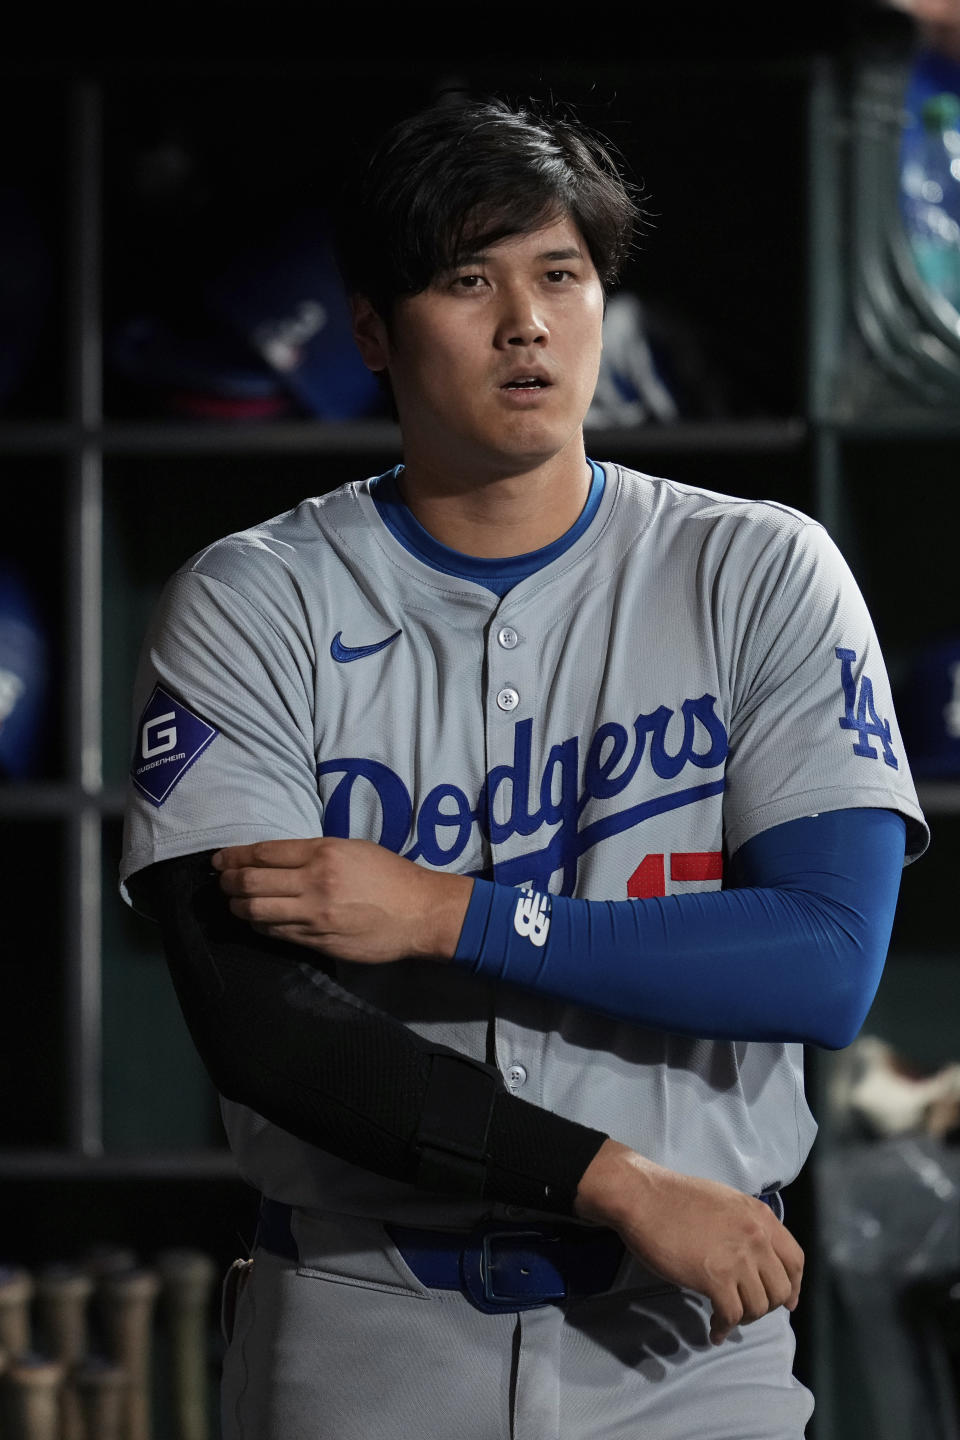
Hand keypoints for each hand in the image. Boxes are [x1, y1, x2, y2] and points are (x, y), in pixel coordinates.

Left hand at [212, 838, 472, 963]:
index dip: (235, 857)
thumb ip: (314, 853)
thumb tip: (276, 860)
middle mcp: (315, 883)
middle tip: (221, 881)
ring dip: (237, 905)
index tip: (221, 859)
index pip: (264, 853)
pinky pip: (277, 932)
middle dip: (229, 882)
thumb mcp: (353, 849)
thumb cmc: (390, 875)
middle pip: (253, 882)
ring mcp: (314, 916)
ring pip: (257, 910)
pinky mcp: (318, 941)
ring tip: (233, 901)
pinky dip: (259, 924)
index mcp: (324, 853)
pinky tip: (256, 919)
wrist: (420, 913)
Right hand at [573, 1140, 802, 1344]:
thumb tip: (754, 1257)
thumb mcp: (726, 1203)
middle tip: (747, 1309)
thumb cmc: (676, 1198)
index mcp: (760, 1217)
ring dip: (744, 1318)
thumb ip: (746, 1227)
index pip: (795, 1259)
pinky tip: (714, 1330)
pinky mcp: (715, 1278)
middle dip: (767, 1306)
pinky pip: (732, 1315)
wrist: (644, 1197)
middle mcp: (756, 1238)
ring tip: (726, 1319)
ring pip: (759, 1306)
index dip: (793, 1286)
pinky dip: (723, 1327)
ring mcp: (738, 1258)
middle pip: (781, 1289)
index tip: (786, 1301)